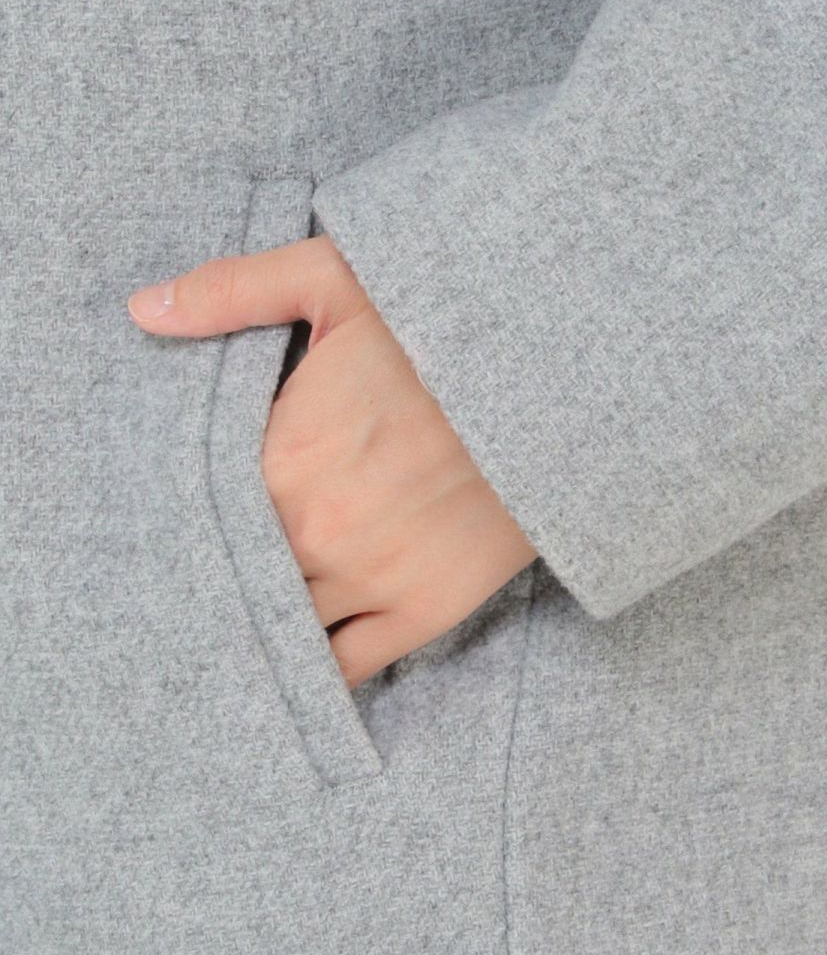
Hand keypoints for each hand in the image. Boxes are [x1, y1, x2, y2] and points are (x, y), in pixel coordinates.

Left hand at [128, 236, 537, 688]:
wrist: (556, 383)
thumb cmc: (445, 327)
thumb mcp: (335, 280)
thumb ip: (232, 292)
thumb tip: (142, 310)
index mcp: (277, 461)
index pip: (199, 515)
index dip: (187, 522)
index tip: (174, 526)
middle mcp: (311, 535)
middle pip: (235, 579)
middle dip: (216, 579)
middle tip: (195, 583)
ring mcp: (367, 581)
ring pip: (281, 629)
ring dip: (258, 628)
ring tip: (238, 627)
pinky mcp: (421, 612)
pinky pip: (345, 668)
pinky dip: (313, 674)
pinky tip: (291, 670)